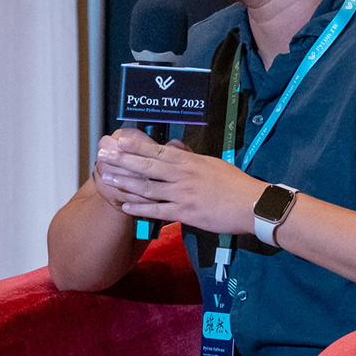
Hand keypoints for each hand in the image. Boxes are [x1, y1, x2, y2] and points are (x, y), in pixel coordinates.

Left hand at [97, 130, 265, 235]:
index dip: (136, 147)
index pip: (158, 152)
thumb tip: (174, 151)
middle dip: (122, 161)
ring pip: (148, 188)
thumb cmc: (234, 183)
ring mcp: (183, 195)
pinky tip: (125, 206)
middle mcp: (183, 176)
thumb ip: (190, 159)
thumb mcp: (211, 164)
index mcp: (189, 161)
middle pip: (147, 167)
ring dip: (125, 184)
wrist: (252, 205)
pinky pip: (157, 211)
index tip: (119, 141)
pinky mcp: (185, 214)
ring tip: (107, 179)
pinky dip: (139, 209)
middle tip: (103, 157)